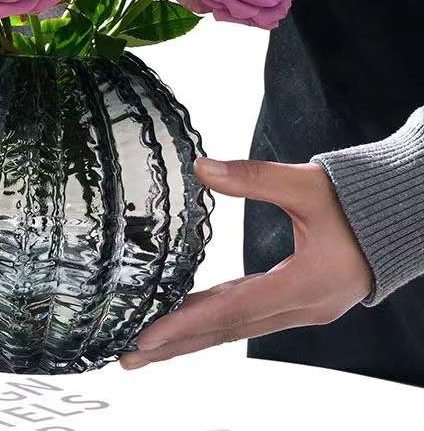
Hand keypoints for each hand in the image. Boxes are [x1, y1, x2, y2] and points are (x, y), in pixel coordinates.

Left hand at [120, 157, 372, 369]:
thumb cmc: (358, 202)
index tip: (145, 336)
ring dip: (190, 338)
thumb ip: (254, 178)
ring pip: (234, 329)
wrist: (401, 217)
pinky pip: (247, 319)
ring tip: (146, 348)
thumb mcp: (306, 184)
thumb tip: (201, 167)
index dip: (186, 323)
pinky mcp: (297, 301)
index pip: (233, 310)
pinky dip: (213, 324)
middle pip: (227, 331)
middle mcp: (301, 307)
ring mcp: (300, 309)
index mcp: (306, 284)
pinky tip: (188, 322)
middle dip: (176, 344)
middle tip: (128, 356)